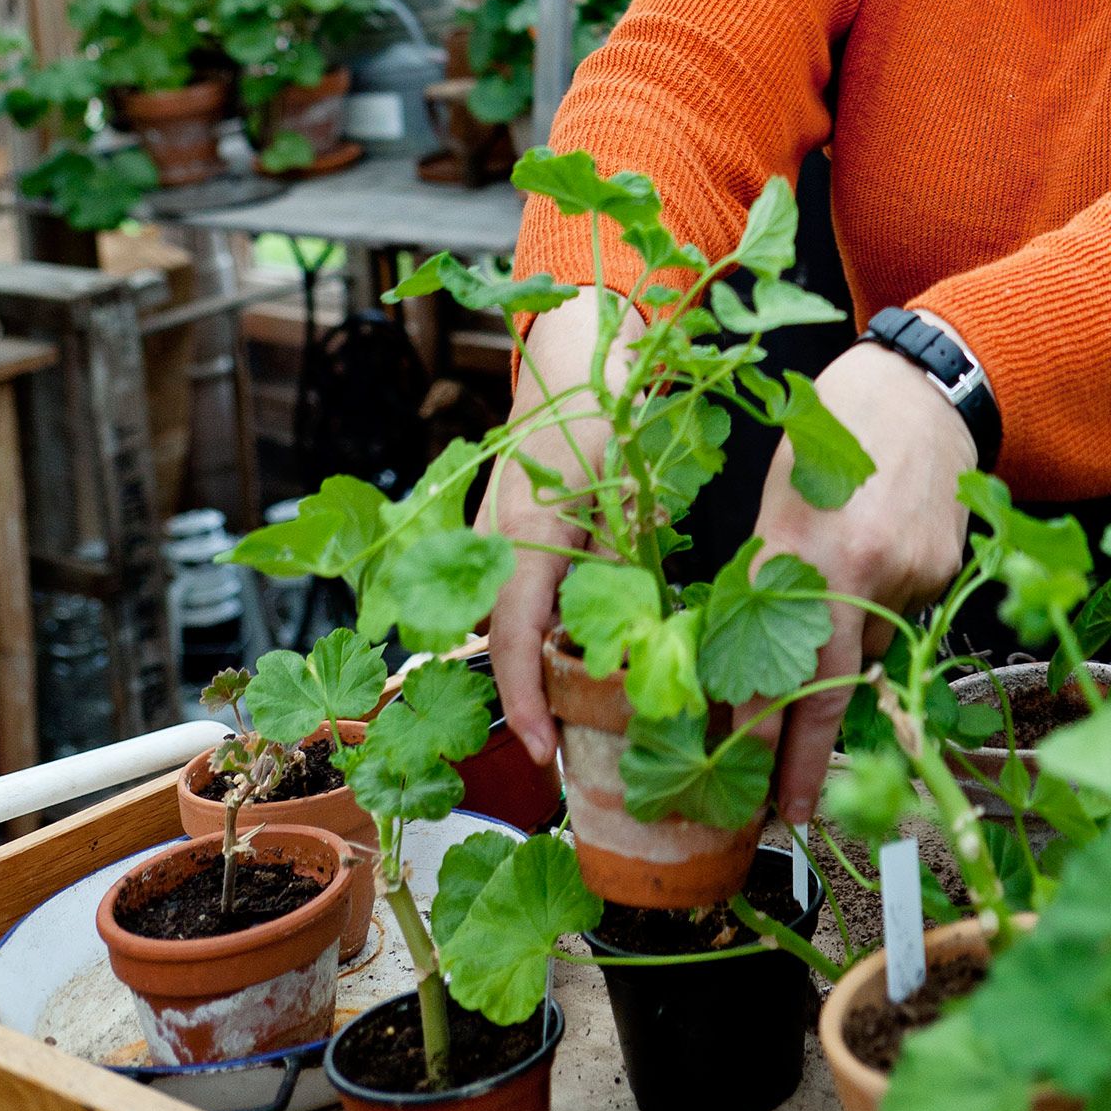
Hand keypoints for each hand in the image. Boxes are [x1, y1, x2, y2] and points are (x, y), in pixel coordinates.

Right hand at [478, 286, 635, 764]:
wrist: (570, 356)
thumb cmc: (605, 420)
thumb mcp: (626, 498)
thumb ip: (620, 572)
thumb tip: (629, 639)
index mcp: (525, 536)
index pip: (513, 641)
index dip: (529, 703)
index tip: (546, 754)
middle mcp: (488, 541)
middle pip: (501, 636)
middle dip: (539, 670)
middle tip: (592, 689)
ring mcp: (481, 532)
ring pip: (500, 612)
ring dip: (539, 631)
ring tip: (594, 628)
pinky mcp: (487, 524)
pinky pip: (503, 583)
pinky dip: (534, 600)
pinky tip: (578, 586)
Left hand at [742, 342, 973, 826]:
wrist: (918, 394)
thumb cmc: (832, 434)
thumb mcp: (779, 500)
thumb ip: (766, 577)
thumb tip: (744, 657)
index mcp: (796, 551)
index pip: (769, 663)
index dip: (757, 729)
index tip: (746, 779)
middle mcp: (852, 572)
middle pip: (827, 689)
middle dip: (807, 760)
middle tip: (795, 813)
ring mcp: (904, 576)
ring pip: (868, 648)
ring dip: (847, 651)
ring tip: (845, 595)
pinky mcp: (940, 575)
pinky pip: (902, 616)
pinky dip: (884, 606)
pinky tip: (882, 555)